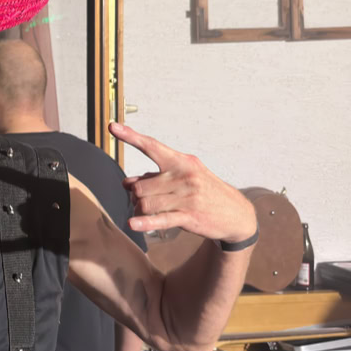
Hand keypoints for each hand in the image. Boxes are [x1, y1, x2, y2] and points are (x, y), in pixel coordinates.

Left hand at [109, 123, 255, 243]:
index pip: (152, 146)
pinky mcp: (189, 216)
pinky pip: (160, 219)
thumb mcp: (183, 177)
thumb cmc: (205, 192)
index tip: (113, 127)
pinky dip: (144, 222)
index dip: (130, 136)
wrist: (237, 214)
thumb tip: (127, 182)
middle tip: (143, 199)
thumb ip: (154, 177)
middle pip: (140, 186)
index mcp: (181, 162)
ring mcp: (187, 196)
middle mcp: (184, 176)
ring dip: (140, 210)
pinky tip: (133, 224)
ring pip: (145, 203)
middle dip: (136, 195)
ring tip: (146, 212)